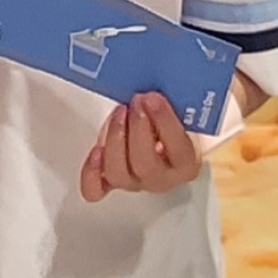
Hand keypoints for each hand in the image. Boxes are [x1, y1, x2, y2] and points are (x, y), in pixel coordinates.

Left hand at [79, 91, 203, 202]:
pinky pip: (96, 189)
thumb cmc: (172, 120)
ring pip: (119, 174)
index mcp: (186, 164)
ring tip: (119, 113)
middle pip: (145, 165)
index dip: (164, 122)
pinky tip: (96, 151)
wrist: (160, 131)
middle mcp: (160, 179)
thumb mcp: (183, 109)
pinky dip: (92, 172)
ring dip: (116, 139)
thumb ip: (177, 101)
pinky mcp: (110, 181)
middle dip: (138, 129)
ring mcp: (134, 182)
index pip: (178, 150)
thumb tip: (161, 89)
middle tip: (136, 102)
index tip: (154, 98)